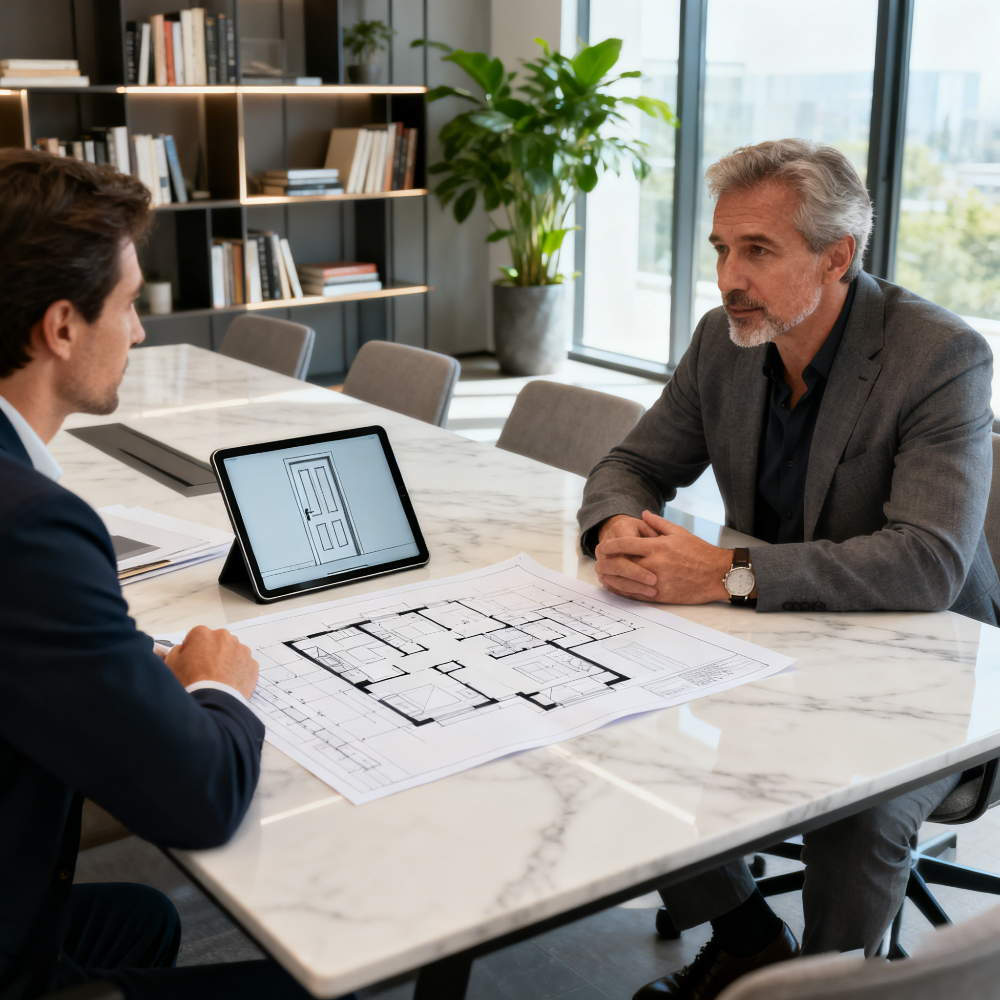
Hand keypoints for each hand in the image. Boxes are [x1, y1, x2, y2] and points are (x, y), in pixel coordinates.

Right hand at [164, 625, 258, 700]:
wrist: (213, 702)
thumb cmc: (189, 681)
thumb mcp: (171, 664)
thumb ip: (177, 651)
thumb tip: (184, 649)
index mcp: (202, 633)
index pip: (196, 637)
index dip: (193, 650)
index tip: (191, 662)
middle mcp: (224, 636)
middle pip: (216, 642)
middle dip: (212, 652)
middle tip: (206, 671)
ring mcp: (241, 649)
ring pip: (232, 652)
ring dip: (227, 660)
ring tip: (219, 678)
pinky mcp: (252, 663)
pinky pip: (244, 664)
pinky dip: (239, 671)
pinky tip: (230, 683)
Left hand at [594, 510, 732, 603]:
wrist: (718, 574)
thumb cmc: (700, 552)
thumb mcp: (679, 532)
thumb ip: (658, 523)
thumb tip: (643, 514)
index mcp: (658, 546)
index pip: (625, 544)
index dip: (609, 546)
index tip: (600, 547)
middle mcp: (655, 563)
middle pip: (621, 563)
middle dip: (606, 562)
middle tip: (597, 562)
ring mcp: (657, 581)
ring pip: (626, 581)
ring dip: (611, 578)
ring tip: (603, 575)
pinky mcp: (662, 595)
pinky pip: (637, 594)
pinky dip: (624, 591)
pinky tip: (616, 588)